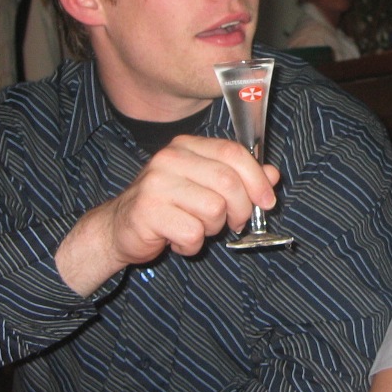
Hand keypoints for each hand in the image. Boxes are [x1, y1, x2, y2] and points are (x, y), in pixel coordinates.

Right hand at [57, 135, 280, 293]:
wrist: (118, 228)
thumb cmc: (168, 207)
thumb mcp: (206, 187)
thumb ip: (239, 178)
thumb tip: (273, 175)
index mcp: (187, 146)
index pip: (233, 153)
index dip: (257, 179)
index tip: (267, 201)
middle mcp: (170, 159)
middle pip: (228, 182)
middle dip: (240, 209)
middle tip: (233, 223)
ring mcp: (156, 184)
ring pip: (214, 209)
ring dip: (212, 228)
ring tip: (195, 227)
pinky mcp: (148, 212)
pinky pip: (192, 233)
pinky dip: (192, 244)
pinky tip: (178, 239)